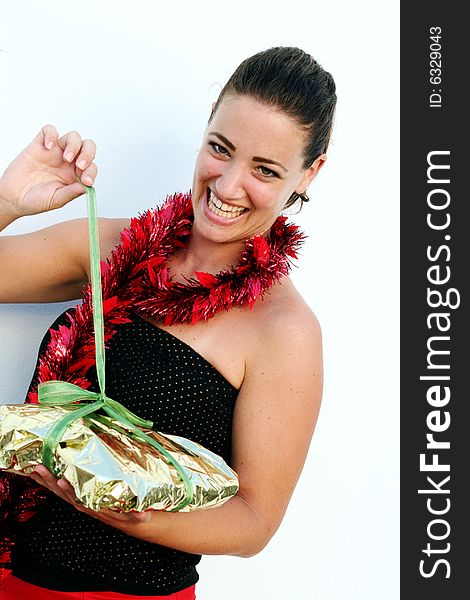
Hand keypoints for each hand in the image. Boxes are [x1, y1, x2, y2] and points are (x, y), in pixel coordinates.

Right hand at [0, 125, 97, 217]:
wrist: (13, 198)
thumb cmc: (35, 200)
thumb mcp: (56, 200)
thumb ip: (71, 193)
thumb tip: (86, 188)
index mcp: (75, 176)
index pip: (91, 167)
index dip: (92, 172)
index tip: (86, 181)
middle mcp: (68, 162)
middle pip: (87, 147)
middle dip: (88, 153)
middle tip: (79, 165)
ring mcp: (55, 152)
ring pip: (73, 137)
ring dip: (74, 144)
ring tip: (66, 158)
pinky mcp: (39, 145)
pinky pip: (49, 130)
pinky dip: (52, 134)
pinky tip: (49, 147)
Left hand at [29, 465, 151, 530]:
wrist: (131, 521)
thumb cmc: (131, 515)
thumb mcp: (138, 516)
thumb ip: (139, 516)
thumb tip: (143, 515)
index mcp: (98, 508)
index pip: (82, 499)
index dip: (71, 491)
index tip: (63, 481)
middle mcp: (87, 505)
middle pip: (65, 494)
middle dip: (51, 482)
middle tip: (40, 469)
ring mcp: (82, 501)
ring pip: (61, 492)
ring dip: (47, 481)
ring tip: (35, 468)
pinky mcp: (81, 496)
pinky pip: (62, 490)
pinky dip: (51, 483)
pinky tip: (43, 474)